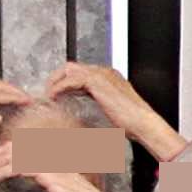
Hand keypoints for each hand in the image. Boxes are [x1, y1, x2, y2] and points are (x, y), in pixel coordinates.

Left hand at [43, 60, 178, 152]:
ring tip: (49, 95)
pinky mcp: (97, 81)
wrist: (142, 124)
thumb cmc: (131, 123)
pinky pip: (70, 79)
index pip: (80, 72)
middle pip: (72, 67)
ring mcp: (101, 74)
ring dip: (56, 81)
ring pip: (69, 69)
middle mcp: (105, 72)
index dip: (65, 82)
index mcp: (109, 77)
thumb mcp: (110, 111)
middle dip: (57, 78)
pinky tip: (54, 97)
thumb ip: (99, 105)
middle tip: (49, 93)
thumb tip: (86, 113)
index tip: (56, 94)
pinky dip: (59, 88)